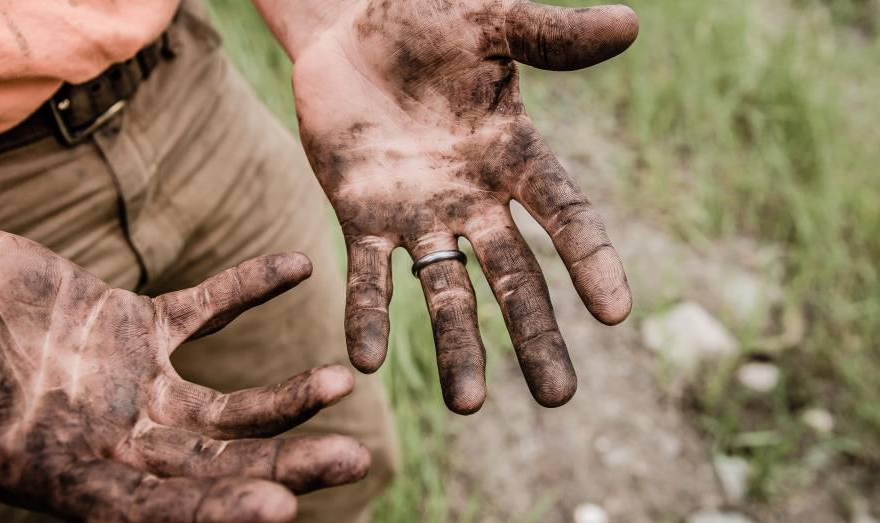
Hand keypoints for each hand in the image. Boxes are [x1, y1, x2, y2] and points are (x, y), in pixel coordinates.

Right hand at [0, 222, 368, 522]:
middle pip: (214, 466)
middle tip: (354, 462)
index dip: (212, 513)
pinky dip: (248, 287)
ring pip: (226, 404)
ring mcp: (132, 384)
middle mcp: (112, 440)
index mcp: (64, 475)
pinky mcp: (137, 326)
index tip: (278, 510)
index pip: (150, 510)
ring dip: (286, 396)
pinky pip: (206, 308)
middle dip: (283, 466)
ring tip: (341, 381)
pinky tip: (297, 265)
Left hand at [291, 0, 636, 412]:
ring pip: (444, 290)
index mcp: (513, 154)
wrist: (348, 30)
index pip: (564, 214)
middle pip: (513, 276)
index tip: (617, 312)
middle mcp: (473, 198)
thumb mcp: (489, 22)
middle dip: (534, 334)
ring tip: (466, 405)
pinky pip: (366, 275)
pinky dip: (368, 315)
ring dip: (456, 346)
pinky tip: (365, 361)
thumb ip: (550, 36)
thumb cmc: (424, 19)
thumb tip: (629, 24)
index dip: (591, 259)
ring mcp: (418, 214)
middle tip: (558, 398)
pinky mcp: (360, 216)